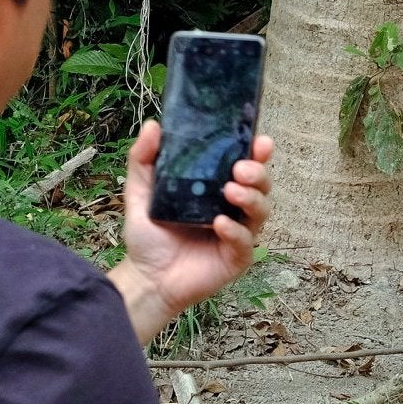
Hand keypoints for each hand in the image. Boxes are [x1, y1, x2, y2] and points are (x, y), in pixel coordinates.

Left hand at [114, 120, 272, 340]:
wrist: (146, 278)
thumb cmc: (148, 237)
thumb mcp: (140, 192)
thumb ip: (144, 159)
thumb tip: (152, 125)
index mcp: (216, 188)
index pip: (245, 165)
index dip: (257, 152)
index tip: (259, 141)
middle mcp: (232, 208)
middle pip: (261, 185)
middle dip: (258, 173)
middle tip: (240, 168)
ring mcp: (238, 233)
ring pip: (261, 211)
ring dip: (251, 198)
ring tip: (232, 191)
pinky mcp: (237, 258)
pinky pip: (245, 241)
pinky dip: (235, 230)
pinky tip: (220, 224)